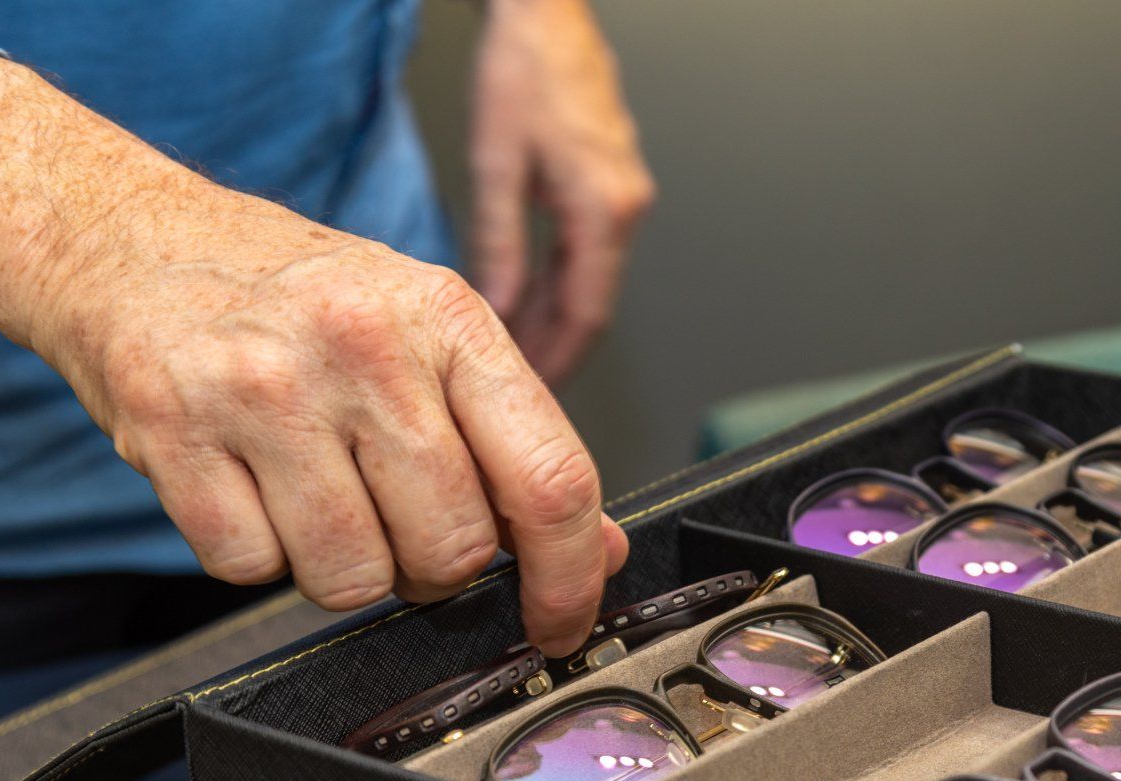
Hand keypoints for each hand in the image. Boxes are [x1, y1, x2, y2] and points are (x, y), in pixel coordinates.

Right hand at [0, 57, 627, 652]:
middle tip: (395, 518)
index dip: (569, 578)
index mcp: (448, 319)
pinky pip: (251, 570)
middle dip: (433, 568)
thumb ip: (518, 443)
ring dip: (342, 567)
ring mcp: (262, 386)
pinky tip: (249, 486)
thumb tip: (596, 550)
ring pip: (351, 578)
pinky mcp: (172, 430)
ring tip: (316, 493)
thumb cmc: (297, 298)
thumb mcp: (431, 336)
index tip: (562, 622)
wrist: (131, 239)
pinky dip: (257, 554)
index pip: (550, 479)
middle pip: (452, 548)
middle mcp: (362, 344)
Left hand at [470, 0, 654, 381]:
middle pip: (591, 307)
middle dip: (553, 352)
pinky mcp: (608, 186)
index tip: (533, 401)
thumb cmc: (523, 68)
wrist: (549, 14)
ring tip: (514, 357)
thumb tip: (496, 309)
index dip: (558, 364)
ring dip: (552, 321)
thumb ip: (499, 244)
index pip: (586, 315)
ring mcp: (621, 198)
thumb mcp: (497, 161)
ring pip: (588, 283)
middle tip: (516, 394)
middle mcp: (624, 209)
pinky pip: (585, 254)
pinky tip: (526, 303)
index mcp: (604, 209)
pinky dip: (556, 286)